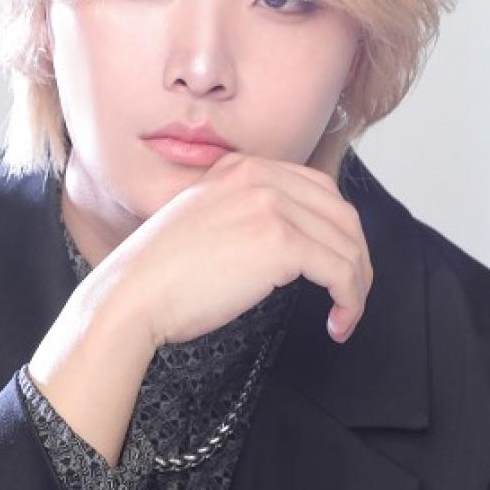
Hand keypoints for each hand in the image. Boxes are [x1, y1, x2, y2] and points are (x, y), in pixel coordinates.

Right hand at [99, 150, 373, 347]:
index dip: (336, 230)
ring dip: (357, 284)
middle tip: (351, 292)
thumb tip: (288, 242)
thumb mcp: (204, 218)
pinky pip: (341, 271)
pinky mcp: (281, 242)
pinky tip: (339, 321)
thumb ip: (243, 213)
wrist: (132, 293)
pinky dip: (351, 300)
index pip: (317, 189)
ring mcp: (272, 206)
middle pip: (340, 213)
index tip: (336, 263)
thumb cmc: (160, 273)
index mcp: (241, 168)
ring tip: (346, 314)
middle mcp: (260, 177)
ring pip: (347, 244)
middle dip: (356, 256)